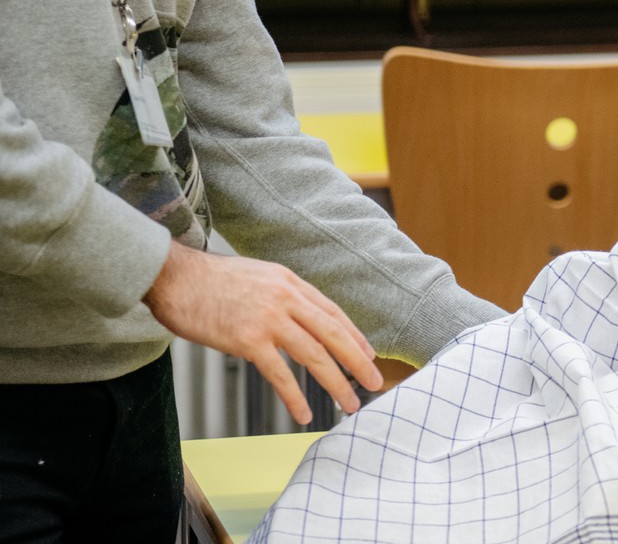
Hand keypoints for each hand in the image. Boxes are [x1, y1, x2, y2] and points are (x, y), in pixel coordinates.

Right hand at [143, 242, 382, 424]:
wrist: (171, 275)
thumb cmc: (208, 280)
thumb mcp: (257, 276)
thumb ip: (280, 296)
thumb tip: (296, 318)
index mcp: (290, 282)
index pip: (332, 313)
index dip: (354, 336)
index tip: (369, 355)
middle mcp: (286, 298)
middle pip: (333, 334)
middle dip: (358, 361)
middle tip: (375, 383)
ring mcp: (268, 318)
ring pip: (314, 355)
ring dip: (336, 382)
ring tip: (350, 404)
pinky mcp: (246, 339)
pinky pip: (279, 373)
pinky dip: (295, 396)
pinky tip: (305, 413)